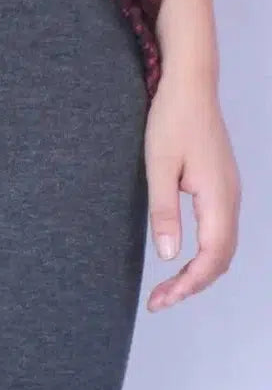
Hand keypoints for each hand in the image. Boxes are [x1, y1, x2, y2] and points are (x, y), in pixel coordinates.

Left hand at [143, 70, 240, 311]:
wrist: (190, 87)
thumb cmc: (171, 121)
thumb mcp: (158, 167)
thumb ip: (164, 212)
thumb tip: (168, 255)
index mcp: (219, 198)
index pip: (211, 258)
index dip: (187, 285)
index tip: (160, 301)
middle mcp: (231, 199)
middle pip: (221, 259)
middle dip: (192, 285)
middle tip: (159, 301)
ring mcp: (229, 192)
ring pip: (223, 247)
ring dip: (198, 272)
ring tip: (168, 289)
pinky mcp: (221, 186)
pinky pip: (220, 231)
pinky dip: (204, 254)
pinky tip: (183, 258)